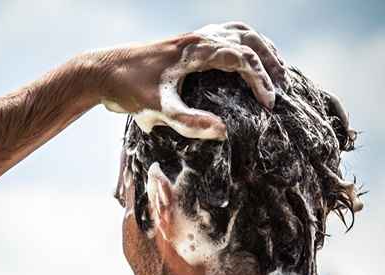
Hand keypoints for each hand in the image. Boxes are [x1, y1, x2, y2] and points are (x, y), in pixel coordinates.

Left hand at [96, 22, 287, 139]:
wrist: (101, 71)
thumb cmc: (128, 89)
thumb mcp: (158, 109)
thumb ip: (189, 122)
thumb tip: (223, 132)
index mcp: (195, 50)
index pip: (242, 58)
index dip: (260, 80)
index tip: (269, 104)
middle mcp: (197, 38)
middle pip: (247, 38)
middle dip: (269, 61)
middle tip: (283, 85)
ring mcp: (192, 39)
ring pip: (237, 32)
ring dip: (260, 49)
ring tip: (275, 70)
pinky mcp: (185, 45)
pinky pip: (223, 36)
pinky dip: (243, 46)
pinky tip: (243, 66)